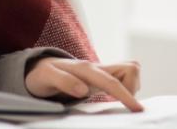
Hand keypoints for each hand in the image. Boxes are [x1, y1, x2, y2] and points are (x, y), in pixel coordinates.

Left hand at [25, 56, 142, 111]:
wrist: (38, 68)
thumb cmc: (42, 75)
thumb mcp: (46, 78)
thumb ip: (64, 81)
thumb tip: (83, 90)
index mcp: (85, 69)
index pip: (111, 82)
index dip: (126, 95)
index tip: (138, 109)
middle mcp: (96, 67)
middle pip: (130, 68)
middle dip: (133, 88)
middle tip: (119, 104)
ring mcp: (101, 71)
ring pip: (130, 71)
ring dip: (130, 87)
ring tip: (114, 99)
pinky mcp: (102, 77)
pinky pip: (124, 78)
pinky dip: (126, 88)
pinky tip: (114, 97)